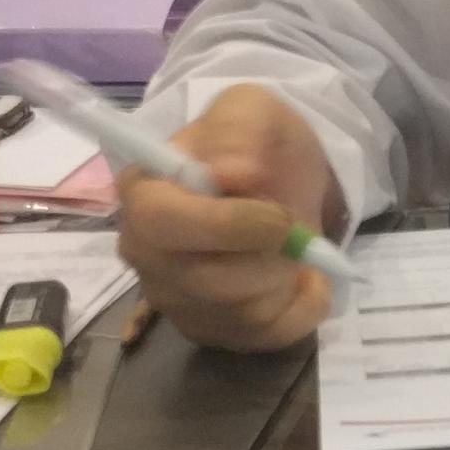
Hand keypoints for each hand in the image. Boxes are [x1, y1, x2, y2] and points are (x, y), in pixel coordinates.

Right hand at [116, 83, 344, 351]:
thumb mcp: (253, 111)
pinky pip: (267, 338)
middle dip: (269, 257)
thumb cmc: (258, 146)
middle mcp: (145, 254)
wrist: (283, 181)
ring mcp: (176, 298)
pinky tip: (306, 280)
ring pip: (241, 313)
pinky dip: (304, 309)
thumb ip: (240, 129)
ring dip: (287, 278)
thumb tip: (234, 172)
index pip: (162, 224)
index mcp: (143, 194)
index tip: (277, 216)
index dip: (228, 226)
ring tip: (293, 248)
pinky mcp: (213, 330)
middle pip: (206, 281)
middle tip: (294, 229)